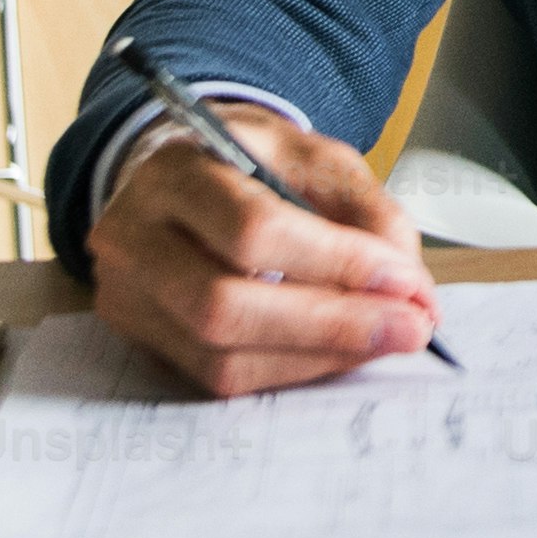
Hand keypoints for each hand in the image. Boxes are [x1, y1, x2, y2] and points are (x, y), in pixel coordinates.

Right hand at [89, 111, 442, 396]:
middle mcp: (131, 233)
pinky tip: (338, 353)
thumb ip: (369, 214)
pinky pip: (217, 377)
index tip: (407, 282)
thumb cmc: (253, 164)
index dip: (337, 263)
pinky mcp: (138, 337)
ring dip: (317, 357)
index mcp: (174, 168)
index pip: (251, 229)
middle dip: (332, 325)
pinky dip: (290, 370)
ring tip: (385, 340)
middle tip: (410, 327)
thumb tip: (411, 290)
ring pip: (219, 355)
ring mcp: (124, 293)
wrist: (181, 174)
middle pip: (223, 305)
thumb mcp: (317, 160)